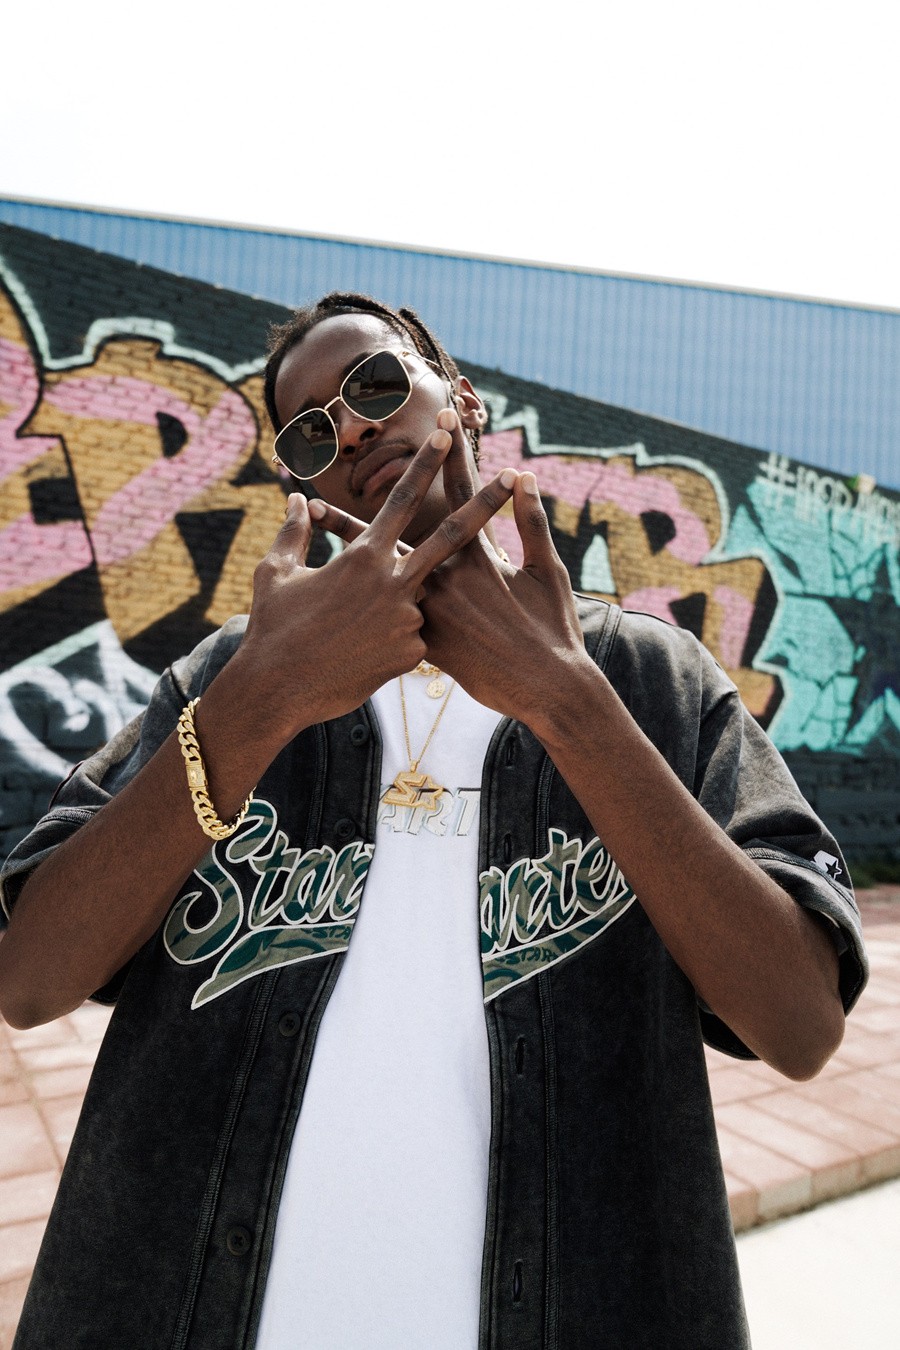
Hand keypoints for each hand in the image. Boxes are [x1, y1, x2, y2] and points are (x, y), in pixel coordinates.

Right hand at [238, 423, 517, 732]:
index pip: (401, 500)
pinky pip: (413, 636)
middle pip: (451, 536)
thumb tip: (297, 501)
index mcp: (363, 556)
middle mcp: (393, 582)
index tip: (446, 437)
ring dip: (399, 607)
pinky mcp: (413, 654)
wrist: (278, 689)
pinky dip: (393, 639)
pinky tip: (360, 658)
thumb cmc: (272, 628)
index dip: (424, 465)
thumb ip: (294, 533)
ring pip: (421, 599)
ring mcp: (408, 619)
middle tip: (508, 477)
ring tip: (354, 631)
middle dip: (483, 505)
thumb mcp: (277, 573)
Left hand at [308, 458, 593, 730]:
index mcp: (480, 557)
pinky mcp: (424, 644)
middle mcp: (447, 579)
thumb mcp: (549, 572)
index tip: (442, 416)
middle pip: (400, 527)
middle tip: (352, 457)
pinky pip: (386, 618)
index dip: (452, 455)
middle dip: (370, 496)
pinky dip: (358, 598)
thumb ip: (532, 523)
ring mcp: (431, 612)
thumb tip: (524, 477)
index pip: (463, 494)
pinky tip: (325, 587)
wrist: (546, 689)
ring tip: (315, 511)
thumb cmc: (554, 630)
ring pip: (379, 569)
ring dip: (346, 537)